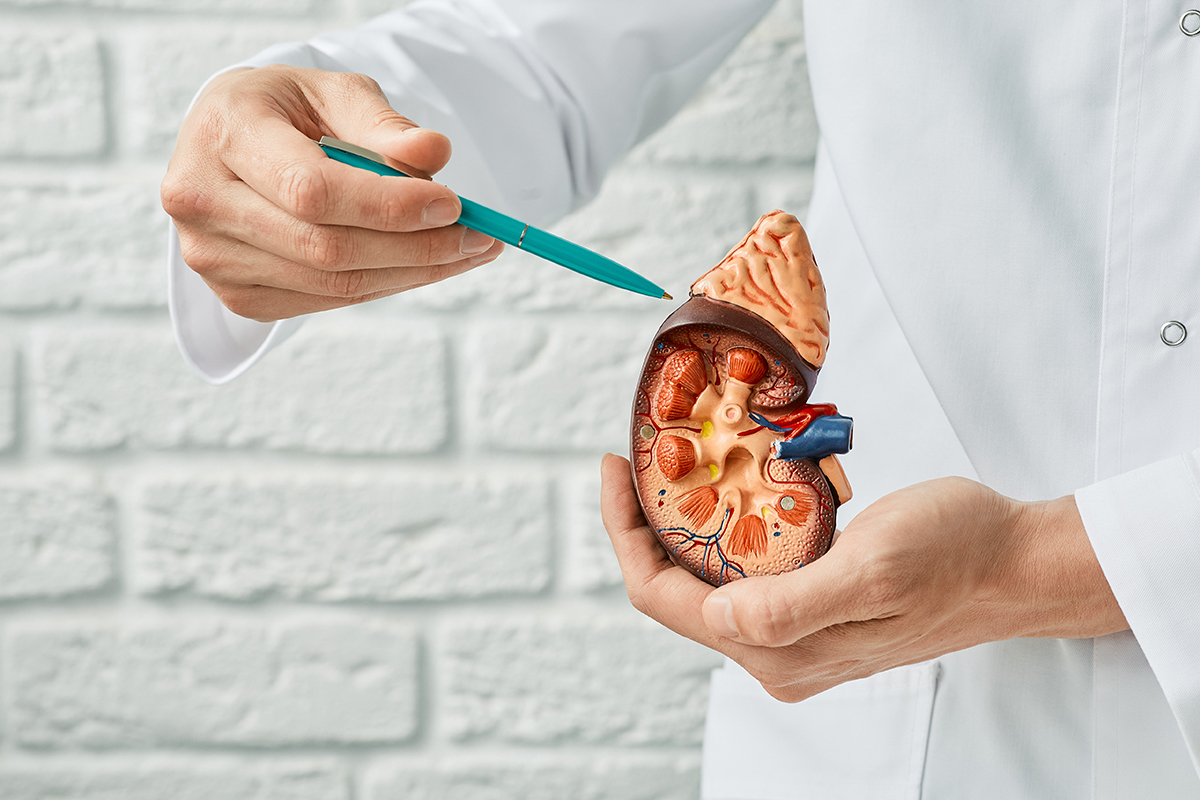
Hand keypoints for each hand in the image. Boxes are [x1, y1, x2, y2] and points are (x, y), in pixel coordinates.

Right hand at [161, 64, 504, 321]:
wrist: (230, 145)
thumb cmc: (287, 113)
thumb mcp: (334, 94)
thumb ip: (383, 124)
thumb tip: (436, 154)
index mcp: (224, 134)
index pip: (313, 188)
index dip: (388, 205)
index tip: (453, 204)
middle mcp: (202, 200)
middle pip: (327, 247)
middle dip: (416, 247)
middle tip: (479, 237)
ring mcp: (213, 258)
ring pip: (332, 284)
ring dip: (412, 273)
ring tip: (466, 250)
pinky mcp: (237, 296)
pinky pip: (326, 302)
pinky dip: (384, 284)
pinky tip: (421, 264)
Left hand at [599, 453, 1127, 701]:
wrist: (1018, 565)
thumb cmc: (960, 554)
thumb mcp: (877, 567)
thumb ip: (794, 603)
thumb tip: (719, 617)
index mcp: (780, 649)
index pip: (664, 598)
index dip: (626, 534)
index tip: (616, 467)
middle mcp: (777, 654)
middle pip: (674, 595)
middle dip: (644, 527)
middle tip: (638, 456)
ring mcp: (794, 638)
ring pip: (703, 586)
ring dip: (679, 528)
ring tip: (669, 466)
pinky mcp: (812, 614)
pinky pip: (739, 579)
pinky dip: (718, 532)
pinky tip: (722, 493)